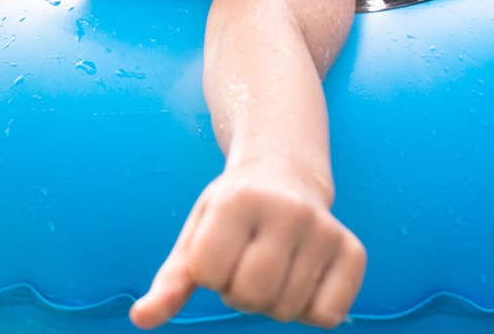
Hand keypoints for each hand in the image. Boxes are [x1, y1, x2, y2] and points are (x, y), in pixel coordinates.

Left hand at [129, 166, 364, 328]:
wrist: (283, 175)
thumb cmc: (229, 215)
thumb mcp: (195, 236)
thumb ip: (169, 282)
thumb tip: (139, 319)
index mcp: (237, 200)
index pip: (209, 273)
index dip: (209, 274)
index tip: (217, 252)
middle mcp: (285, 209)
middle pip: (251, 294)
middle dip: (239, 294)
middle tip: (244, 266)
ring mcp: (323, 229)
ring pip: (287, 308)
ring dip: (271, 304)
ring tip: (271, 269)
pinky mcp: (354, 250)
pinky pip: (327, 316)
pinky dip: (308, 312)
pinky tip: (300, 279)